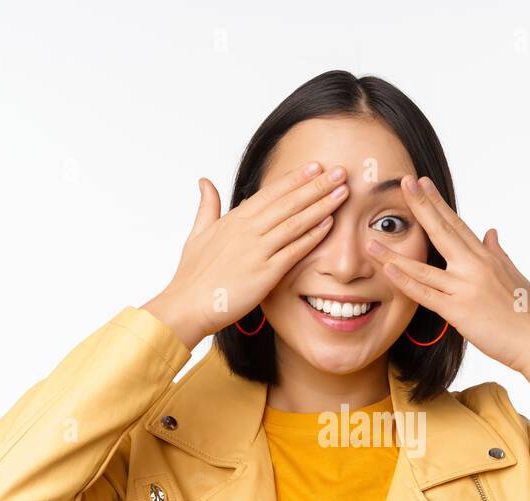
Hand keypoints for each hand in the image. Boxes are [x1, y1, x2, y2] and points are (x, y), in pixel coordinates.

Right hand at [145, 162, 350, 349]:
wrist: (187, 305)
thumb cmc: (192, 274)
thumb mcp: (197, 233)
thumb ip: (207, 206)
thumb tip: (205, 181)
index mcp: (234, 219)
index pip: (271, 192)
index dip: (295, 178)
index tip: (315, 166)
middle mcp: (247, 230)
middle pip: (288, 202)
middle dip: (316, 185)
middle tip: (340, 171)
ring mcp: (257, 251)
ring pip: (295, 222)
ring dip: (321, 205)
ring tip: (342, 192)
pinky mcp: (265, 273)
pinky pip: (293, 251)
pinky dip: (312, 236)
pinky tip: (329, 224)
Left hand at [365, 175, 529, 373]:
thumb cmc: (527, 312)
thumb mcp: (514, 275)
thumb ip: (498, 253)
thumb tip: (490, 232)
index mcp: (485, 257)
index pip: (456, 223)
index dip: (436, 202)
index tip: (422, 183)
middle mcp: (474, 266)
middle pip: (441, 230)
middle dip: (420, 205)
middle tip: (403, 182)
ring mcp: (464, 288)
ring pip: (423, 266)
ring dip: (395, 253)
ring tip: (371, 240)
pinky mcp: (458, 311)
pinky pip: (425, 295)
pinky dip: (405, 282)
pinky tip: (388, 271)